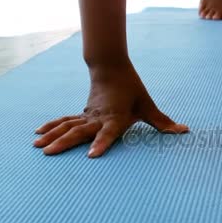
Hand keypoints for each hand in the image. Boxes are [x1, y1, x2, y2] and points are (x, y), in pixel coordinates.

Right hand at [34, 63, 187, 156]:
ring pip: (67, 126)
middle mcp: (98, 117)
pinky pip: (64, 121)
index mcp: (115, 117)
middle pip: (80, 131)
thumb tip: (184, 131)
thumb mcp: (148, 105)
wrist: (112, 67)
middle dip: (64, 142)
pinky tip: (38, 134)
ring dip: (52, 136)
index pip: (109, 133)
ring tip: (37, 147)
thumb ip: (162, 121)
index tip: (91, 155)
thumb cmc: (132, 89)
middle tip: (49, 153)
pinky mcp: (82, 113)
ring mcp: (87, 115)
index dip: (102, 144)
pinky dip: (51, 126)